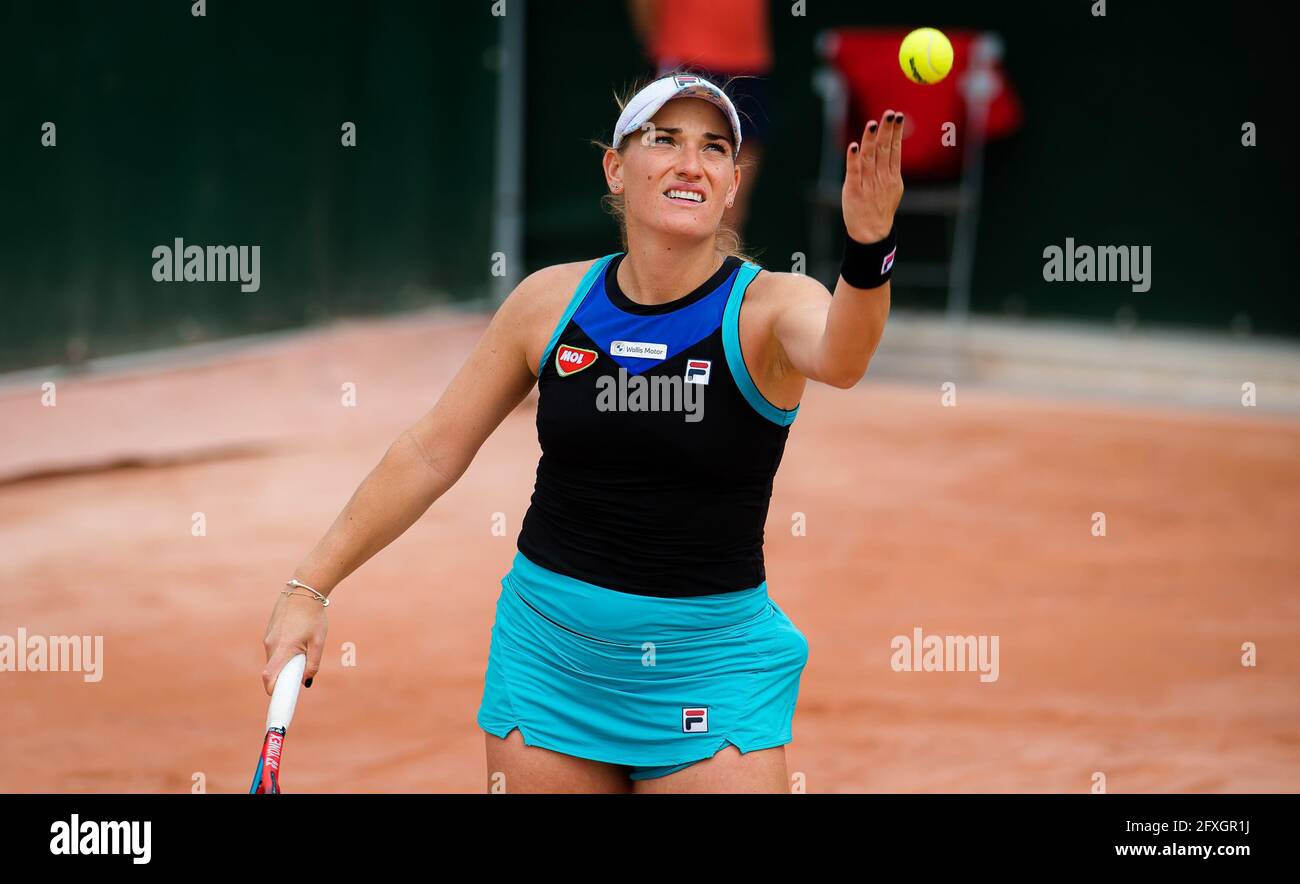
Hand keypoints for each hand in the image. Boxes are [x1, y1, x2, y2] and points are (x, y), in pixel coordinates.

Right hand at [262, 589, 326, 695]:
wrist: (304, 591)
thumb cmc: (314, 616)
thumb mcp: (319, 641)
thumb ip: (313, 663)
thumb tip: (306, 682)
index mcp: (283, 648)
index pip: (270, 676)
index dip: (273, 691)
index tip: (279, 700)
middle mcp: (271, 644)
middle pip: (272, 671)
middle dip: (283, 679)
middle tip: (297, 680)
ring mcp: (268, 638)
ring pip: (273, 660)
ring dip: (284, 665)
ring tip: (302, 653)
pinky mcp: (269, 633)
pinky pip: (274, 650)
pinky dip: (282, 655)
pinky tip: (297, 643)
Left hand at [842, 109, 904, 243]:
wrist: (872, 234)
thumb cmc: (880, 209)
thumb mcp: (893, 188)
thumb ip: (891, 168)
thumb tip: (893, 146)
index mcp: (892, 177)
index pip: (895, 150)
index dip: (896, 133)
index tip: (898, 117)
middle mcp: (881, 178)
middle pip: (884, 150)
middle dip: (887, 131)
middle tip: (890, 113)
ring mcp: (867, 184)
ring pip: (870, 157)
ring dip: (871, 139)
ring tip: (873, 123)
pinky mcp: (853, 190)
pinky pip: (854, 171)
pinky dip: (853, 158)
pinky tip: (854, 146)